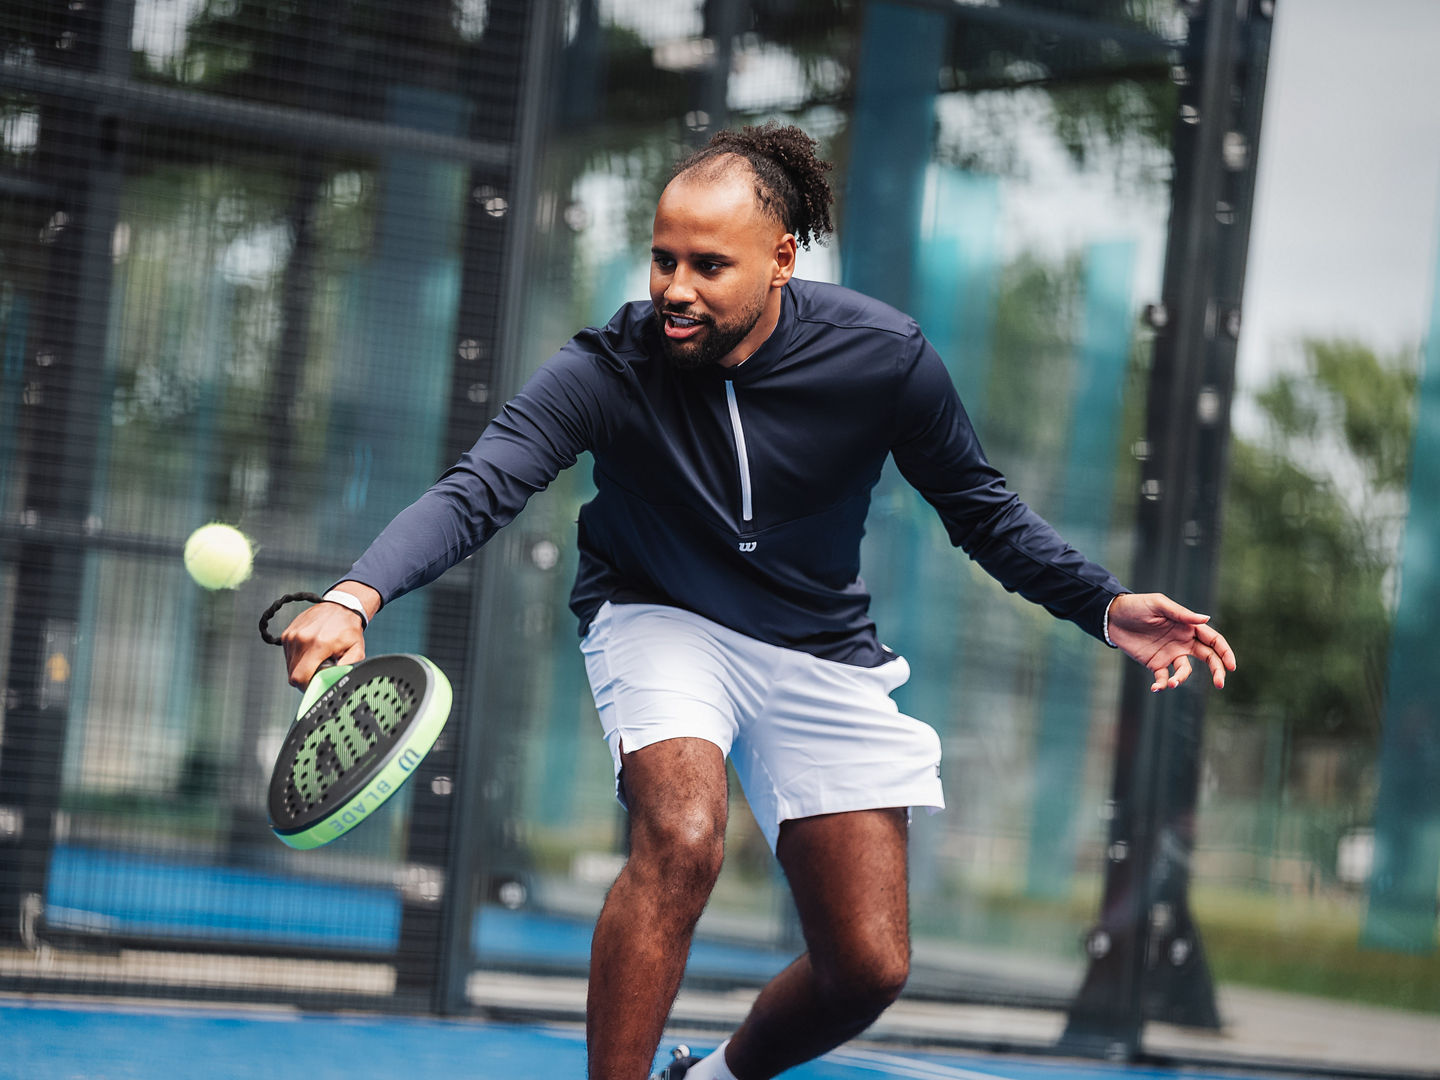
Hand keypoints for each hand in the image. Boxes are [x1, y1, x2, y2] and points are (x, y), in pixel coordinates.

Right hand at [278, 582, 379, 688]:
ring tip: (317, 659)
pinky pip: (288, 656)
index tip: (316, 685)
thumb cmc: (349, 629)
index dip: (307, 687)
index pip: (300, 677)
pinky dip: (298, 658)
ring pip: (290, 666)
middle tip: (320, 671)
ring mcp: (291, 636)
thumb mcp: (356, 649)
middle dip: (306, 678)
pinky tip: (310, 651)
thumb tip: (336, 682)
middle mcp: (301, 639)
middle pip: (293, 675)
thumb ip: (347, 667)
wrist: (341, 606)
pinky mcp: (287, 634)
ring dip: (302, 668)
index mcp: (318, 645)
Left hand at [1106, 592, 1235, 692]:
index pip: (1213, 640)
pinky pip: (1163, 677)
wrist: (1111, 616)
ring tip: (1172, 683)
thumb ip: (1181, 614)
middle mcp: (1182, 641)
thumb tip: (1206, 619)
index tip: (1231, 666)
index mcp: (1187, 627)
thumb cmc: (1137, 605)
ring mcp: (1169, 653)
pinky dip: (1162, 685)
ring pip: (1185, 671)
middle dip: (1217, 670)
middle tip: (1220, 684)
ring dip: (1181, 679)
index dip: (1225, 652)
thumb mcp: (1158, 605)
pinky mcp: (1154, 663)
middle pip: (1208, 658)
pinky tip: (1156, 688)